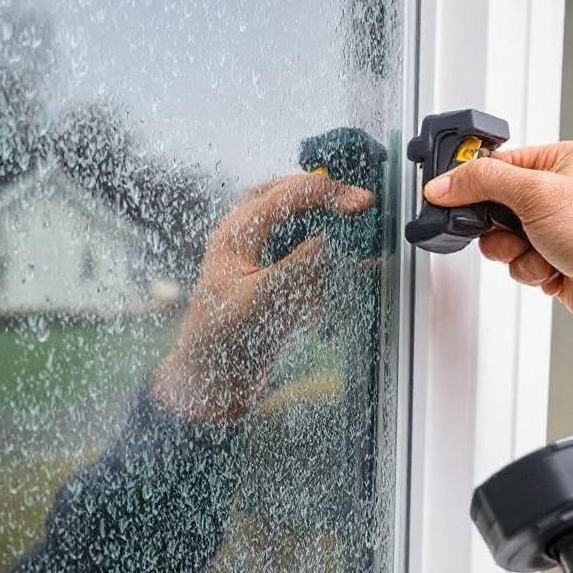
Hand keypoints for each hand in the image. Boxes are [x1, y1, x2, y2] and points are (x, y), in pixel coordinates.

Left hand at [151, 173, 373, 421]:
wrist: (210, 379)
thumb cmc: (222, 340)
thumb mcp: (263, 301)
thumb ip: (297, 267)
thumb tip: (328, 239)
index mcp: (236, 232)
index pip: (289, 194)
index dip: (330, 194)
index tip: (363, 205)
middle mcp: (243, 234)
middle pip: (290, 194)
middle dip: (327, 198)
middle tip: (361, 208)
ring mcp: (253, 252)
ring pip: (293, 217)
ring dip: (323, 221)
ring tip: (353, 231)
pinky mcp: (264, 273)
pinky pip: (295, 248)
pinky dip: (320, 252)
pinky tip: (343, 264)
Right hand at [423, 140, 572, 353]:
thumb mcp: (535, 193)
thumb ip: (483, 183)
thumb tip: (446, 182)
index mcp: (564, 160)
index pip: (501, 163)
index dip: (473, 180)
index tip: (447, 193)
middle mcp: (563, 192)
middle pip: (498, 206)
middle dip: (498, 228)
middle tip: (509, 232)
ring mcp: (560, 229)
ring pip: (506, 240)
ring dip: (515, 253)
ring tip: (538, 254)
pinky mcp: (557, 260)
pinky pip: (521, 264)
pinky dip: (530, 270)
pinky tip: (551, 269)